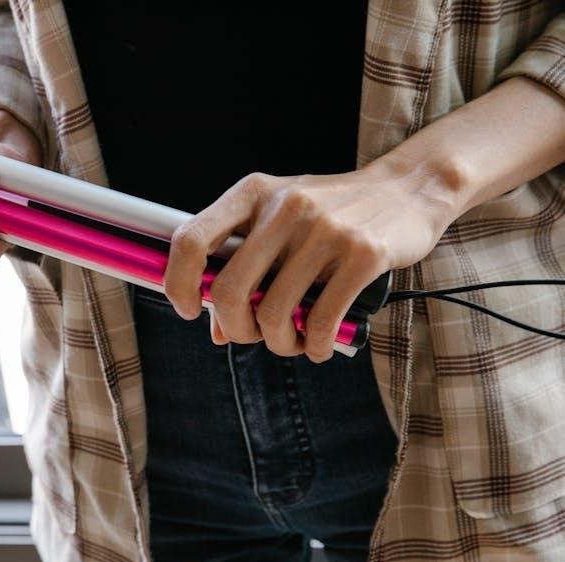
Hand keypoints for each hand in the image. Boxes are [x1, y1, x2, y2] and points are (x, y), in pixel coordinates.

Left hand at [164, 160, 459, 361]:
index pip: (191, 239)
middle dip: (237, 328)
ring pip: (275, 312)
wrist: (408, 189)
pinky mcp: (363, 254)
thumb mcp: (280, 224)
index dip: (179, 283)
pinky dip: (316, 346)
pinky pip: (323, 319)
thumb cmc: (331, 215)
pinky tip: (318, 346)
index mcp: (253, 193)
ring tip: (293, 342)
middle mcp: (284, 207)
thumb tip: (217, 331)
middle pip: (230, 290)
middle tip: (252, 336)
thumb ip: (244, 268)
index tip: (190, 309)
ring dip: (280, 343)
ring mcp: (324, 229)